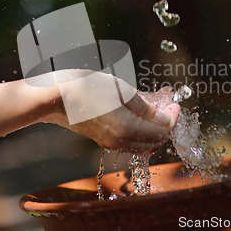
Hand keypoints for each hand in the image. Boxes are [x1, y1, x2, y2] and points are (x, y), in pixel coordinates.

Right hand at [60, 85, 179, 152]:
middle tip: (168, 105)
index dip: (173, 116)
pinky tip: (139, 114)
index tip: (175, 102)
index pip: (162, 129)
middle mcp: (120, 141)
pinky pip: (130, 142)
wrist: (55, 97)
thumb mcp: (119, 89)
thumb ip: (143, 106)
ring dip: (154, 128)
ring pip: (143, 144)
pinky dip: (140, 131)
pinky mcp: (102, 140)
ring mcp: (110, 143)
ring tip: (156, 108)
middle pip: (154, 141)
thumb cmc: (86, 87)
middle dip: (166, 124)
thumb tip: (163, 117)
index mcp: (126, 128)